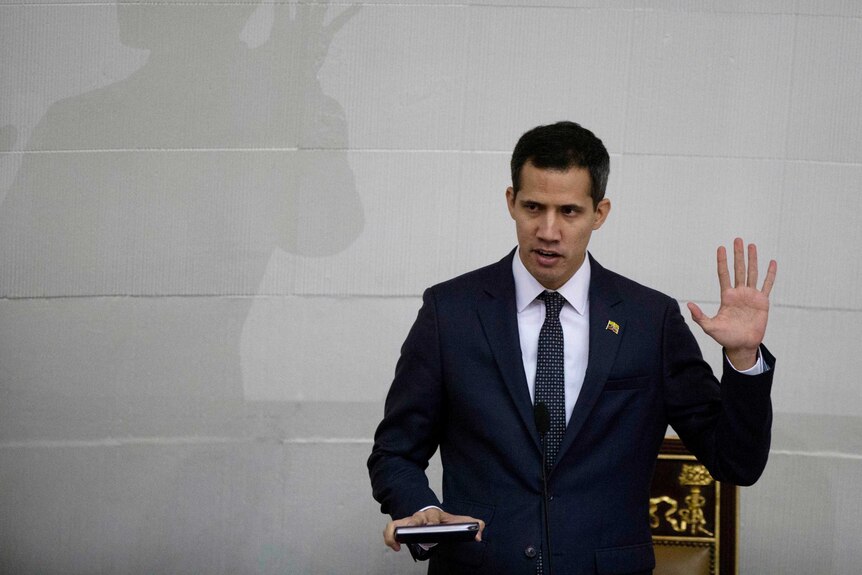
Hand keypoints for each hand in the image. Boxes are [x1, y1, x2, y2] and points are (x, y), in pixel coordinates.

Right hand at [383, 507, 484, 551]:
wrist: (430, 512)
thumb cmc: (443, 520)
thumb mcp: (458, 521)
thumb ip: (472, 525)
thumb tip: (478, 534)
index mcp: (432, 515)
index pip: (430, 517)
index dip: (431, 521)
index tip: (432, 524)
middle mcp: (418, 518)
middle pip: (410, 519)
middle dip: (408, 525)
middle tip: (407, 532)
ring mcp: (408, 523)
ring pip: (395, 524)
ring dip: (392, 533)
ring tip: (396, 545)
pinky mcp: (400, 529)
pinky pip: (390, 531)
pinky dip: (389, 538)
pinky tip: (395, 547)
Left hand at [687, 238, 776, 369]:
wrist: (742, 345)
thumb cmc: (725, 337)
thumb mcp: (710, 327)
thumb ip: (699, 316)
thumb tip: (689, 305)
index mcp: (727, 296)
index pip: (723, 274)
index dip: (722, 261)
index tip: (721, 248)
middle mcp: (739, 293)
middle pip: (738, 269)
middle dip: (738, 255)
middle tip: (737, 239)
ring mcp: (751, 296)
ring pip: (752, 273)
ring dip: (752, 259)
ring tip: (752, 245)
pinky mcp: (762, 302)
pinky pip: (767, 285)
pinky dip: (770, 274)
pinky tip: (771, 263)